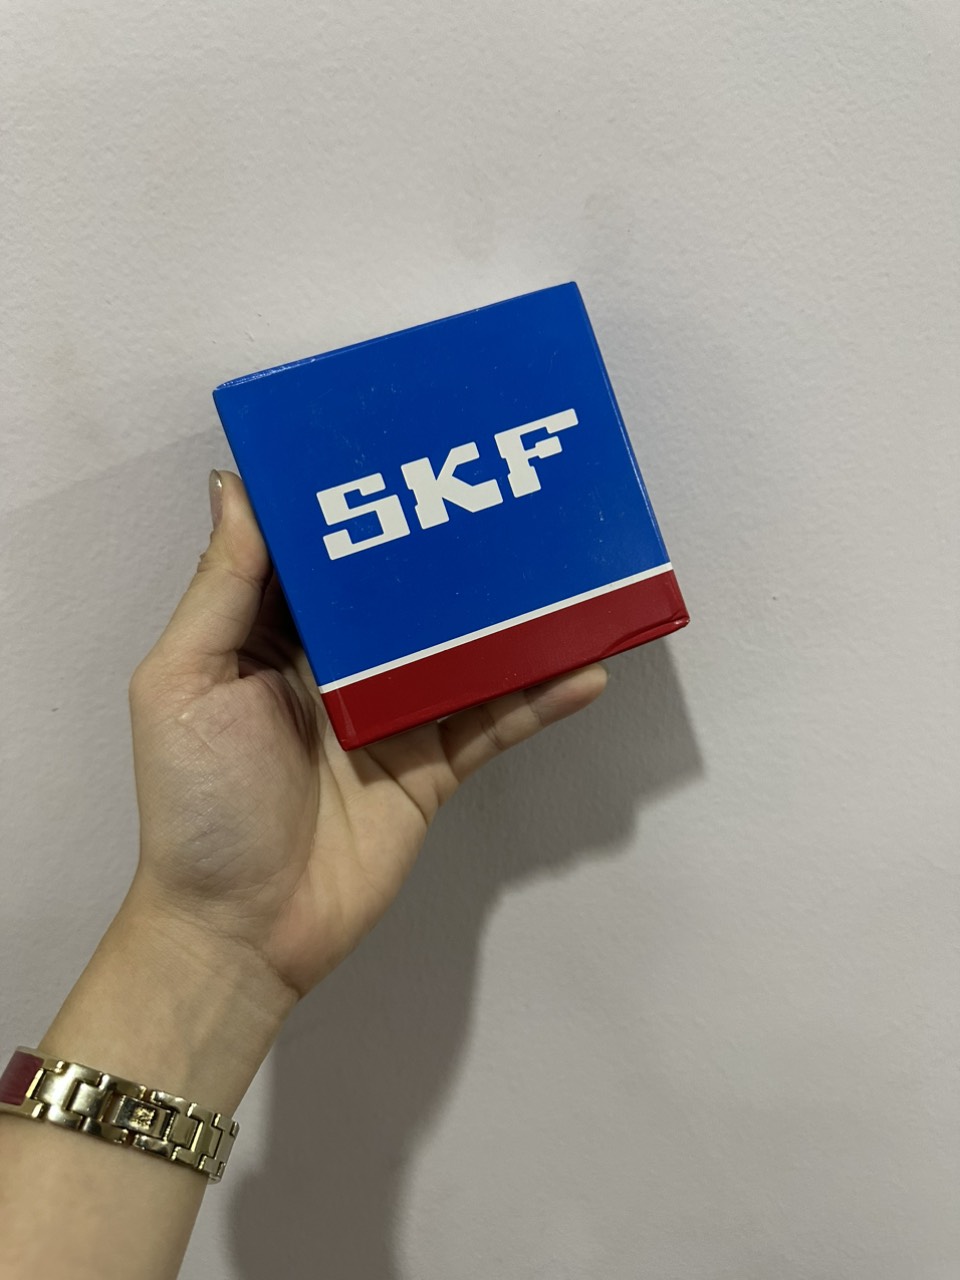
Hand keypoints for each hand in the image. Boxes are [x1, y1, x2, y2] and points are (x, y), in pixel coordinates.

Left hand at [126, 470, 606, 1002]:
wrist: (241, 928)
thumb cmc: (197, 806)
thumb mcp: (184, 682)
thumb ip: (221, 589)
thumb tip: (236, 485)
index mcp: (268, 636)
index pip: (316, 552)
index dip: (348, 501)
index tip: (391, 443)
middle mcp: (334, 666)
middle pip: (398, 593)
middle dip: (442, 545)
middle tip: (497, 487)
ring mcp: (389, 716)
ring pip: (458, 649)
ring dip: (507, 615)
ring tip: (560, 564)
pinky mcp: (430, 767)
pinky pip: (492, 725)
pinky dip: (537, 698)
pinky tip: (584, 666)